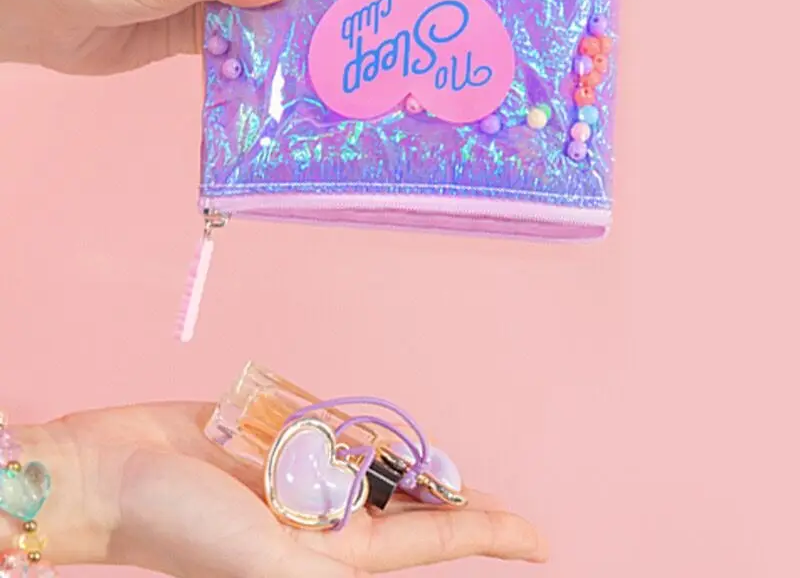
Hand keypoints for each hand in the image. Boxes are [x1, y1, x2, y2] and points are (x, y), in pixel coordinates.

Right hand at [12, 402, 545, 575]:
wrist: (113, 471)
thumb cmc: (181, 528)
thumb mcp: (269, 564)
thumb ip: (333, 567)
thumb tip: (387, 561)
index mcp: (327, 555)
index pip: (425, 543)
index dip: (484, 535)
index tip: (537, 538)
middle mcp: (320, 517)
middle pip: (408, 505)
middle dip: (453, 504)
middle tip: (504, 507)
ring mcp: (301, 475)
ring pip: (375, 462)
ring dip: (406, 461)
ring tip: (444, 476)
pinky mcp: (277, 437)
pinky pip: (335, 427)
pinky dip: (357, 429)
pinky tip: (373, 435)